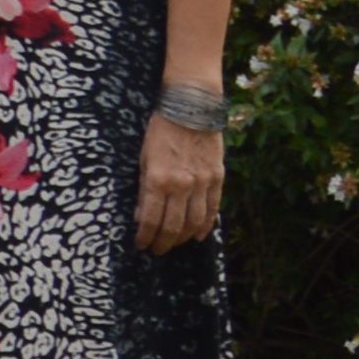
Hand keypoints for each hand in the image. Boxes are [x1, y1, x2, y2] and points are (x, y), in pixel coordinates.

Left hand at [138, 114, 226, 249]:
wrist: (191, 109)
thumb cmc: (161, 131)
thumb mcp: (143, 159)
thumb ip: (144, 189)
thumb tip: (141, 217)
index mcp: (159, 180)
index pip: (151, 220)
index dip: (145, 237)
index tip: (141, 245)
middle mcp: (182, 185)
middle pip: (173, 226)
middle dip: (163, 242)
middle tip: (156, 250)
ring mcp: (202, 183)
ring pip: (194, 222)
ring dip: (182, 238)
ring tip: (174, 244)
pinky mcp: (217, 178)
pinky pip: (212, 209)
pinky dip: (205, 226)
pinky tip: (197, 235)